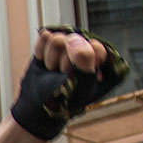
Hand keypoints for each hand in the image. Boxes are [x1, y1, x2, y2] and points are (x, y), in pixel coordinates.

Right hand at [8, 27, 130, 140]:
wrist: (39, 106)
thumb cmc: (64, 100)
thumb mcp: (79, 87)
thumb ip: (84, 62)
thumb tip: (75, 39)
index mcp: (103, 61)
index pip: (95, 47)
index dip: (82, 63)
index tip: (76, 78)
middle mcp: (88, 49)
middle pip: (75, 40)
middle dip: (63, 62)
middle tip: (62, 77)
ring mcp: (69, 43)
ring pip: (57, 38)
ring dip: (51, 59)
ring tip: (53, 71)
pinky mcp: (52, 41)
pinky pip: (45, 36)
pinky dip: (41, 52)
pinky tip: (44, 62)